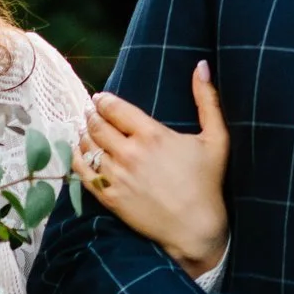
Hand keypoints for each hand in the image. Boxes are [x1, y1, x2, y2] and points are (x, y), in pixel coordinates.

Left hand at [77, 64, 230, 277]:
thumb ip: (207, 100)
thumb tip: (201, 65)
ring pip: (87, 146)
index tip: (101, 98)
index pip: (114, 108)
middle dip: (91, 115)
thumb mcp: (216, 138)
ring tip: (86, 129)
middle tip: (91, 112)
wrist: (195, 228)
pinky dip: (77, 157)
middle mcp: (129, 153)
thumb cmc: (207, 182)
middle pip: (96, 124)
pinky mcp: (109, 197)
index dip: (103, 100)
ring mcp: (116, 176)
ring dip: (84, 134)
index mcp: (151, 134)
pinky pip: (82, 172)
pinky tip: (81, 152)